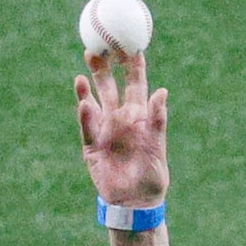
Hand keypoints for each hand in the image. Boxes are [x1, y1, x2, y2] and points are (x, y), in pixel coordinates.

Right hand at [74, 49, 167, 208]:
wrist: (135, 203)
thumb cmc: (152, 177)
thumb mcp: (158, 147)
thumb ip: (158, 120)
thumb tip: (162, 92)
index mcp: (139, 116)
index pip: (135, 83)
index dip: (132, 64)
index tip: (129, 43)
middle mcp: (119, 119)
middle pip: (110, 86)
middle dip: (103, 66)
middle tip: (97, 45)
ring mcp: (104, 131)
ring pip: (94, 101)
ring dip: (89, 85)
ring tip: (84, 69)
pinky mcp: (91, 146)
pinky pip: (87, 127)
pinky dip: (85, 114)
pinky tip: (84, 101)